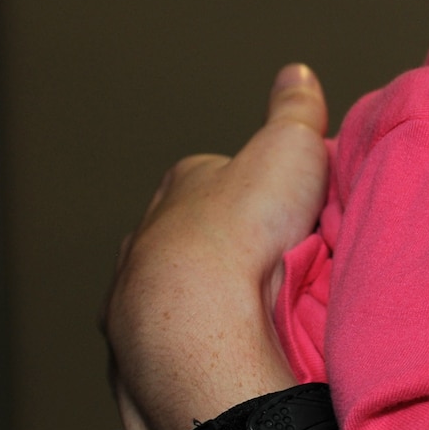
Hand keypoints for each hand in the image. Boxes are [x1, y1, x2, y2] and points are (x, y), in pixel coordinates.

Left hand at [104, 64, 329, 429]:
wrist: (198, 321)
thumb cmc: (243, 230)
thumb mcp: (289, 147)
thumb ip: (294, 110)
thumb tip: (297, 73)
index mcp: (180, 188)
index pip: (210, 176)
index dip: (247, 187)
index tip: (279, 204)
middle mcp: (145, 240)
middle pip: (187, 236)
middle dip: (219, 246)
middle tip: (269, 262)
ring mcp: (131, 301)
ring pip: (168, 294)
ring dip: (200, 302)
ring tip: (247, 316)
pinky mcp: (132, 357)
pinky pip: (163, 346)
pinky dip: (187, 346)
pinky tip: (218, 352)